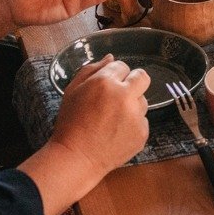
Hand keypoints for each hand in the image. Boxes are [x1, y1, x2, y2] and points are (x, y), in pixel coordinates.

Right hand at [47, 57, 151, 188]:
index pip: (122, 66)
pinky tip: (117, 132)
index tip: (106, 87)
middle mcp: (125, 96)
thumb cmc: (70, 122)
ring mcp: (136, 115)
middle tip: (119, 96)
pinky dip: (132, 124)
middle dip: (133, 82)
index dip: (114, 75)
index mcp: (106, 82)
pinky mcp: (142, 133)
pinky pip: (142, 121)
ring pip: (143, 100)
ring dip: (132, 105)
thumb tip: (111, 57)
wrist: (77, 157)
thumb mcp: (72, 90)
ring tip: (113, 119)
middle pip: (143, 77)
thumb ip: (91, 69)